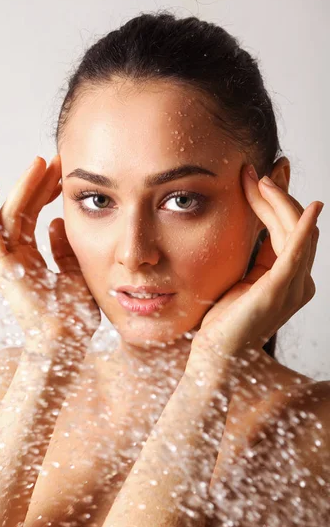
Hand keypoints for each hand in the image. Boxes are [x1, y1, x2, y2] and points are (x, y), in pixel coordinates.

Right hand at [0, 155, 100, 351]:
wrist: (67, 343)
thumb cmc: (73, 316)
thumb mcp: (75, 273)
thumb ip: (65, 249)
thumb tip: (58, 222)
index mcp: (34, 260)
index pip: (35, 217)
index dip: (46, 193)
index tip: (61, 173)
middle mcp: (18, 258)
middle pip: (22, 211)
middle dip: (38, 183)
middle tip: (54, 160)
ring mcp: (9, 263)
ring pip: (10, 216)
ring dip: (23, 188)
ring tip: (40, 163)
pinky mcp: (4, 269)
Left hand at [190, 164, 322, 359]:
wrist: (214, 355)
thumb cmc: (222, 321)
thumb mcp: (239, 279)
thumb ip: (253, 256)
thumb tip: (251, 224)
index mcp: (288, 278)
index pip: (286, 230)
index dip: (275, 201)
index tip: (260, 175)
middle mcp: (298, 281)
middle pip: (294, 225)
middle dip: (276, 194)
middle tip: (255, 171)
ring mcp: (293, 285)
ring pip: (296, 230)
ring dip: (278, 201)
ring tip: (257, 179)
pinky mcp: (281, 288)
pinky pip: (297, 250)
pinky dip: (305, 226)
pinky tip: (312, 207)